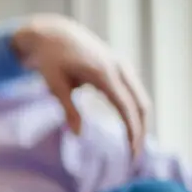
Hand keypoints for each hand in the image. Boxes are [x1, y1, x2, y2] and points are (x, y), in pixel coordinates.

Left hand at [12, 14, 150, 156]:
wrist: (55, 34)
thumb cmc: (51, 60)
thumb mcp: (55, 85)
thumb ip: (68, 109)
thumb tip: (78, 134)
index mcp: (103, 73)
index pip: (126, 107)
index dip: (132, 131)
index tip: (131, 152)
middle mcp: (119, 68)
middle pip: (140, 104)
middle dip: (140, 131)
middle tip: (133, 156)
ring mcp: (122, 65)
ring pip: (140, 98)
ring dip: (139, 121)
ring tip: (131, 145)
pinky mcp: (121, 67)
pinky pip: (134, 92)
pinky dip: (134, 110)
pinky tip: (128, 127)